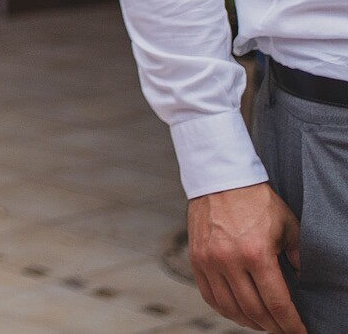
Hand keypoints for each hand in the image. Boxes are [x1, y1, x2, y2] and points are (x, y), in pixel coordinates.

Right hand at [188, 182, 305, 332]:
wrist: (219, 179)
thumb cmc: (255, 200)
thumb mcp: (287, 225)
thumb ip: (298, 255)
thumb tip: (302, 280)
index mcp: (256, 253)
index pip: (277, 303)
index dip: (290, 323)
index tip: (299, 332)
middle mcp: (229, 260)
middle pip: (253, 310)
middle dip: (272, 326)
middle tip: (283, 329)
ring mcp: (208, 260)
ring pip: (229, 308)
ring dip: (248, 321)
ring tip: (262, 323)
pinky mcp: (195, 258)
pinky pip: (209, 295)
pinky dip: (225, 309)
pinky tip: (237, 311)